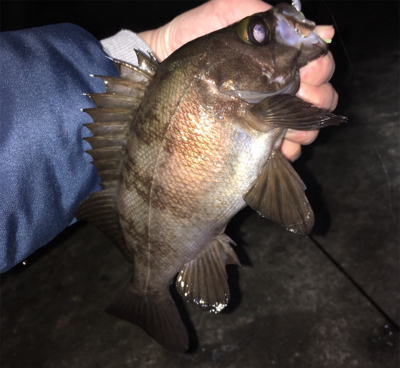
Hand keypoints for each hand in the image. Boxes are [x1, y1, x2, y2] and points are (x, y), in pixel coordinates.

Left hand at [138, 0, 337, 160]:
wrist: (161, 70)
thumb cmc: (192, 42)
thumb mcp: (224, 16)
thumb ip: (266, 16)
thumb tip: (322, 31)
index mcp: (277, 60)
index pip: (318, 64)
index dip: (319, 71)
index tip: (306, 77)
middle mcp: (278, 87)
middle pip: (320, 97)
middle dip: (316, 103)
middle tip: (295, 107)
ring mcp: (268, 114)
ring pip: (307, 125)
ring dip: (304, 130)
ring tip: (286, 134)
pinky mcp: (254, 137)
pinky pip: (284, 148)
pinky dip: (288, 151)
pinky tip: (278, 151)